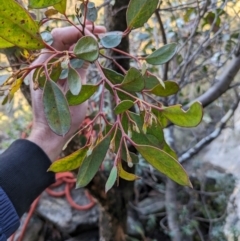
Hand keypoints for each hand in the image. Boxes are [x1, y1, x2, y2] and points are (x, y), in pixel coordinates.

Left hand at [28, 24, 105, 160]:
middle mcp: (44, 65)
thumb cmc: (62, 118)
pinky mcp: (57, 78)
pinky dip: (80, 56)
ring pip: (66, 50)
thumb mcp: (75, 93)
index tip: (97, 32)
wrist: (52, 134)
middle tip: (102, 34)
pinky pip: (68, 61)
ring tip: (100, 42)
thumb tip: (91, 47)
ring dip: (82, 44)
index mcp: (44, 66)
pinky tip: (92, 55)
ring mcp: (50, 71)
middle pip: (63, 41)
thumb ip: (81, 68)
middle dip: (82, 35)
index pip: (59, 37)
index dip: (78, 32)